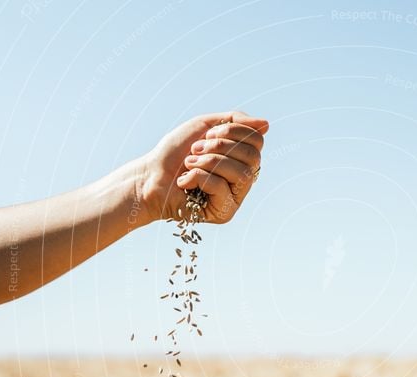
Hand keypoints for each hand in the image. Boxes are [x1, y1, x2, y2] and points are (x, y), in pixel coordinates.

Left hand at [138, 111, 268, 223]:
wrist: (150, 175)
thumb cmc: (175, 152)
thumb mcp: (205, 126)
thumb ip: (235, 121)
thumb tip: (266, 124)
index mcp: (242, 158)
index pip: (257, 141)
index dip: (235, 132)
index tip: (209, 134)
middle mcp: (243, 179)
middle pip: (253, 157)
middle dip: (220, 147)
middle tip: (195, 150)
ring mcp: (235, 198)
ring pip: (240, 173)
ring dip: (208, 162)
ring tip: (188, 164)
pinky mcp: (224, 213)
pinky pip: (221, 187)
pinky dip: (198, 178)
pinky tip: (185, 182)